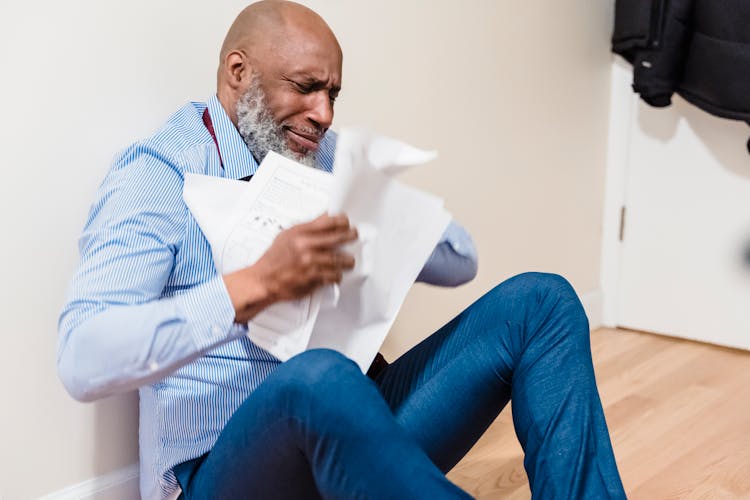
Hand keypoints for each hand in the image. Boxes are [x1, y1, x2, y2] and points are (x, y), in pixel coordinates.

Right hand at [223, 213, 357, 322]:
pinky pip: (334, 276)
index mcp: (300, 234)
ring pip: (341, 260)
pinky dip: (337, 275)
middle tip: (354, 236)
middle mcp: (306, 247)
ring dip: (347, 260)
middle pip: (339, 238)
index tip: (346, 222)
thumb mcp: (286, 235)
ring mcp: (311, 264)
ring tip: (348, 260)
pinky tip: (336, 273)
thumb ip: (306, 227)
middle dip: (351, 236)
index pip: (329, 222)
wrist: (264, 280)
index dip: (342, 221)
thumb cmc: (273, 259)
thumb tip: (324, 217)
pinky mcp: (314, 279)